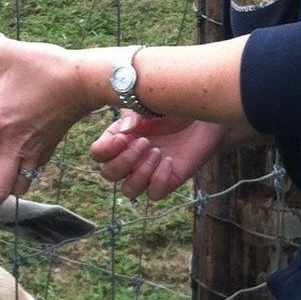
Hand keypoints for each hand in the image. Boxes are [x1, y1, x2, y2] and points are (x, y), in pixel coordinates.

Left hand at [0, 30, 98, 216]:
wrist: (85, 81)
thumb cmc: (47, 69)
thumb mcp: (10, 52)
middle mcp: (14, 145)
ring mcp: (34, 151)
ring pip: (18, 186)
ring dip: (3, 193)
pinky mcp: (49, 149)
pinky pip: (32, 173)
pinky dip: (21, 178)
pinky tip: (15, 169)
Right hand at [89, 112, 226, 200]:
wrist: (202, 116)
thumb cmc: (173, 107)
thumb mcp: (150, 105)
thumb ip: (133, 116)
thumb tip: (124, 131)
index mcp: (119, 139)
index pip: (98, 154)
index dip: (106, 150)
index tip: (124, 137)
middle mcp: (130, 158)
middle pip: (109, 174)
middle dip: (125, 161)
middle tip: (146, 142)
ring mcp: (148, 172)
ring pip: (129, 190)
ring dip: (141, 173)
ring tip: (158, 152)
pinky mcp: (167, 181)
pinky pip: (154, 194)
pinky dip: (159, 181)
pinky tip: (170, 161)